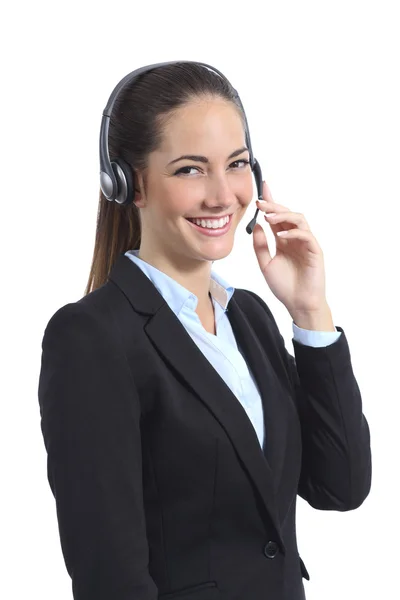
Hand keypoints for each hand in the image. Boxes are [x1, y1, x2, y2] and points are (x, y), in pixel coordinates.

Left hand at [252, 181, 328, 315]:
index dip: (270, 202)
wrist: (298, 304)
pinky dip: (294, 232)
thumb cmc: (284, 286)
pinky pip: (306, 235)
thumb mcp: (265, 264)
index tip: (262, 189)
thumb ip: (260, 246)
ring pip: (299, 220)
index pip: (276, 217)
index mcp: (283, 240)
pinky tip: (282, 235)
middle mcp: (295, 238)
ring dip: (284, 216)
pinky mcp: (315, 251)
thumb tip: (256, 226)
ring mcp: (306, 243)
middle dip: (274, 206)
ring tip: (269, 217)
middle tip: (261, 202)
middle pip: (287, 214)